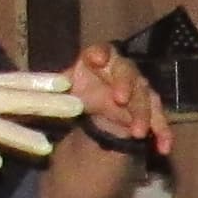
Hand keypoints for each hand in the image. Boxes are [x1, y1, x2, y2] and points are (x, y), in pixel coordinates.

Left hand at [58, 42, 172, 159]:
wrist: (98, 107)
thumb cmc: (81, 90)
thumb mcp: (65, 89)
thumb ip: (54, 88)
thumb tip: (33, 92)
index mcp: (100, 59)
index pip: (102, 50)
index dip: (100, 53)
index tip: (97, 60)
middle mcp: (123, 70)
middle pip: (128, 73)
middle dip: (126, 85)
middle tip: (120, 99)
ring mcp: (139, 89)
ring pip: (145, 98)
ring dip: (144, 115)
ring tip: (138, 133)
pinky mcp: (150, 109)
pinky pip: (159, 119)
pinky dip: (163, 133)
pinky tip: (163, 147)